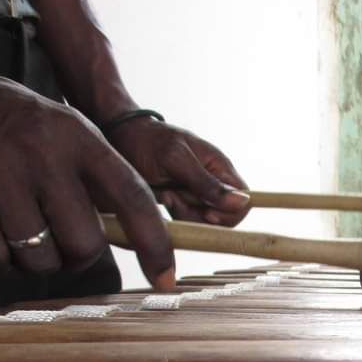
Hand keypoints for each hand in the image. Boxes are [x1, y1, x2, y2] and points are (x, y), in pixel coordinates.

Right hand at [0, 53, 175, 289]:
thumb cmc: (6, 117)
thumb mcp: (62, 127)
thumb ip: (96, 176)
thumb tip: (134, 237)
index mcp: (78, 136)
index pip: (133, 198)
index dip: (155, 244)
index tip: (166, 279)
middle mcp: (43, 155)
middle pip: (85, 245)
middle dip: (78, 258)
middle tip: (62, 244)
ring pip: (40, 260)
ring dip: (35, 262)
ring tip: (21, 231)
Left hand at [105, 118, 251, 226]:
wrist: (116, 138)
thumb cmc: (146, 141)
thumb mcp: (177, 159)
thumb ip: (207, 183)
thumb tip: (243, 202)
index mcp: (219, 167)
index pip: (245, 201)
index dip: (230, 213)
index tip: (206, 211)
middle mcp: (212, 182)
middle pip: (225, 217)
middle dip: (201, 215)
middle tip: (176, 197)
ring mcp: (196, 195)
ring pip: (205, 223)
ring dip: (184, 214)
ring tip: (166, 193)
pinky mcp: (181, 204)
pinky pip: (187, 222)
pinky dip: (174, 216)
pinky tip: (162, 198)